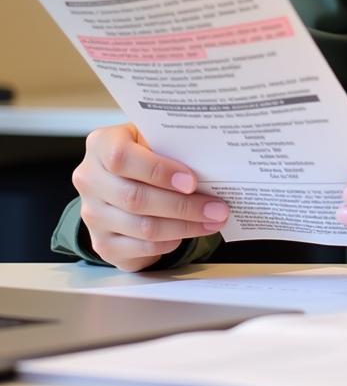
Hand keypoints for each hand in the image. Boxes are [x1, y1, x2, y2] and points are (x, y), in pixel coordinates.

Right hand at [72, 123, 229, 271]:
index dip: (159, 171)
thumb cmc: (145, 151)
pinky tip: (189, 233)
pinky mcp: (102, 243)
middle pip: (135, 198)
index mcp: (101, 145)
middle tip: (217, 208)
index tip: (192, 181)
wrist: (120, 177)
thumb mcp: (153, 137)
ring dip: (184, 226)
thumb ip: (171, 144)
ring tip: (213, 221)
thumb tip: (212, 161)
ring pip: (142, 227)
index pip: (122, 158)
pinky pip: (140, 248)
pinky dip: (169, 242)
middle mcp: (90, 180)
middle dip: (183, 206)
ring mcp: (92, 215)